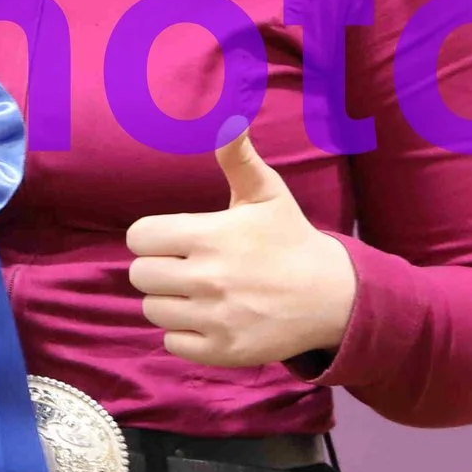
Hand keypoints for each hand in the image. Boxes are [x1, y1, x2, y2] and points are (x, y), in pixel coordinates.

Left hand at [125, 123, 354, 368]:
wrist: (332, 296)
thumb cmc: (291, 240)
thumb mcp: (267, 193)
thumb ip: (238, 159)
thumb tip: (228, 121)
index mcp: (210, 236)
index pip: (139, 238)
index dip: (152, 237)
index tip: (173, 240)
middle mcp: (208, 278)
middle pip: (140, 275)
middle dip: (159, 268)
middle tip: (186, 267)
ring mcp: (214, 318)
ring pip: (152, 309)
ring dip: (170, 302)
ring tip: (198, 293)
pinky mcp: (222, 351)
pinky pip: (171, 343)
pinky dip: (184, 334)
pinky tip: (208, 319)